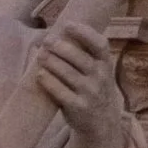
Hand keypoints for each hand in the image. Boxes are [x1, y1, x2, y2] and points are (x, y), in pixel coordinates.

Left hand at [31, 22, 123, 146]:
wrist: (101, 122)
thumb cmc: (95, 88)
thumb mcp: (100, 71)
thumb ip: (87, 55)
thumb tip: (62, 34)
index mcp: (107, 63)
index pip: (100, 44)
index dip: (85, 32)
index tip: (67, 25)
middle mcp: (101, 77)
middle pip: (80, 58)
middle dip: (62, 47)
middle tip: (47, 40)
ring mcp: (90, 93)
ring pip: (69, 74)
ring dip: (53, 63)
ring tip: (41, 55)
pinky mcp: (78, 107)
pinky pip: (61, 92)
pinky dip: (49, 82)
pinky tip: (40, 74)